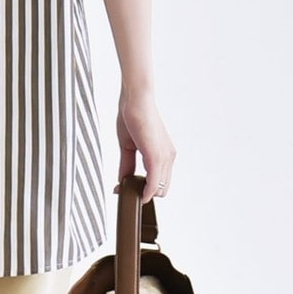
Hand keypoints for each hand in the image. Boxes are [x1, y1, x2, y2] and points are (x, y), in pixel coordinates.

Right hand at [115, 88, 175, 203]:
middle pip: (161, 189)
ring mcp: (165, 157)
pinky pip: (154, 182)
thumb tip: (123, 180)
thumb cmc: (132, 116)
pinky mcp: (157, 156)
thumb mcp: (128, 146)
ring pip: (159, 188)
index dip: (145, 188)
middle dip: (144, 192)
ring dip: (142, 193)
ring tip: (125, 188)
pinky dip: (145, 191)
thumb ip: (127, 164)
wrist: (135, 99)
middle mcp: (168, 157)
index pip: (159, 181)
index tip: (126, 188)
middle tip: (125, 188)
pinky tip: (136, 193)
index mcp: (163, 154)